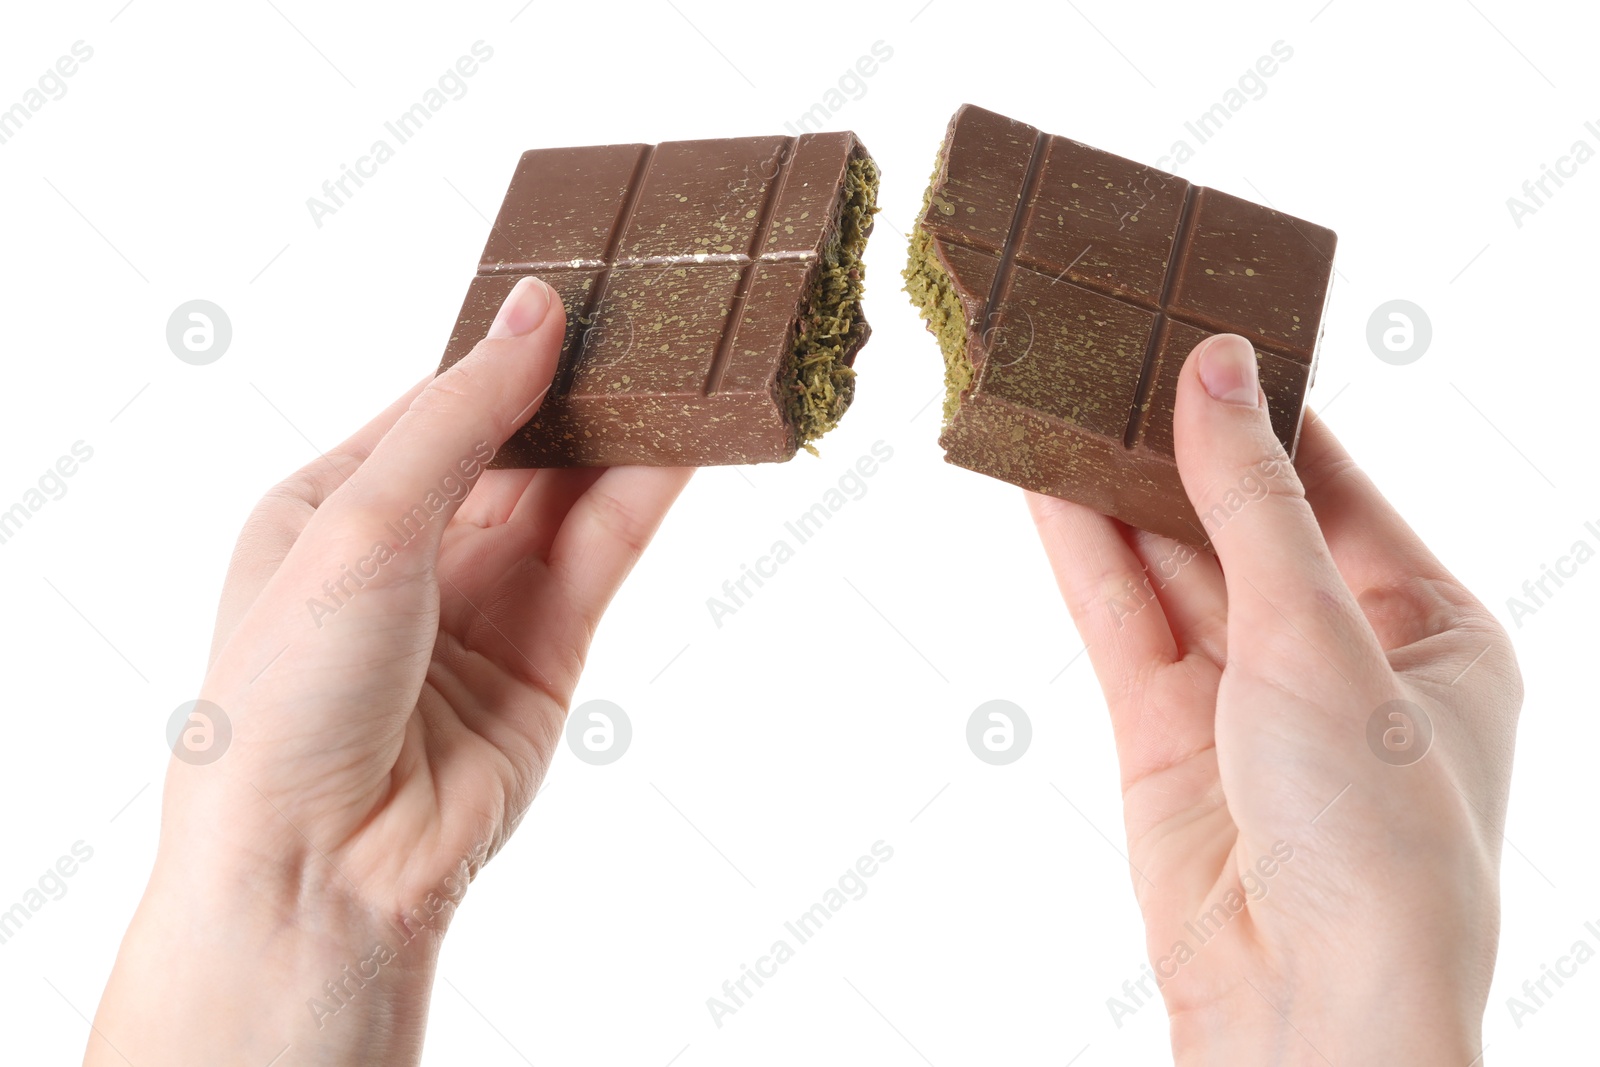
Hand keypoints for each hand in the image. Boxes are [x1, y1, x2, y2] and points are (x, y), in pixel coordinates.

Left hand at [87, 277, 691, 1065]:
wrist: (320, 867)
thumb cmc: (288, 697)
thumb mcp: (362, 523)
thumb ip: (463, 419)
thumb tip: (532, 315)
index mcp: (332, 504)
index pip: (438, 401)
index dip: (507, 349)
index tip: (578, 288)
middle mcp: (411, 546)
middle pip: (514, 442)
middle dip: (575, 384)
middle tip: (650, 310)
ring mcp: (484, 598)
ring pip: (571, 491)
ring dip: (624, 430)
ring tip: (690, 355)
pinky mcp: (550, 648)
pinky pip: (604, 551)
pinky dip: (647, 494)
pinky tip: (689, 437)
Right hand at [1029, 334, 1520, 1064]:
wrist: (1311, 1010)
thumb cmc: (1379, 835)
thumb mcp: (1322, 635)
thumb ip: (1251, 499)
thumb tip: (1220, 369)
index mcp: (1429, 624)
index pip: (1334, 483)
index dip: (1266, 406)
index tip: (1203, 325)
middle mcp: (1337, 654)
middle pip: (1240, 517)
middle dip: (1176, 442)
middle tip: (1111, 346)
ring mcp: (1245, 697)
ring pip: (1168, 564)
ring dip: (1115, 487)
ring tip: (1059, 392)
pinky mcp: (1164, 735)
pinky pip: (1120, 621)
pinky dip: (1081, 551)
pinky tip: (1042, 480)